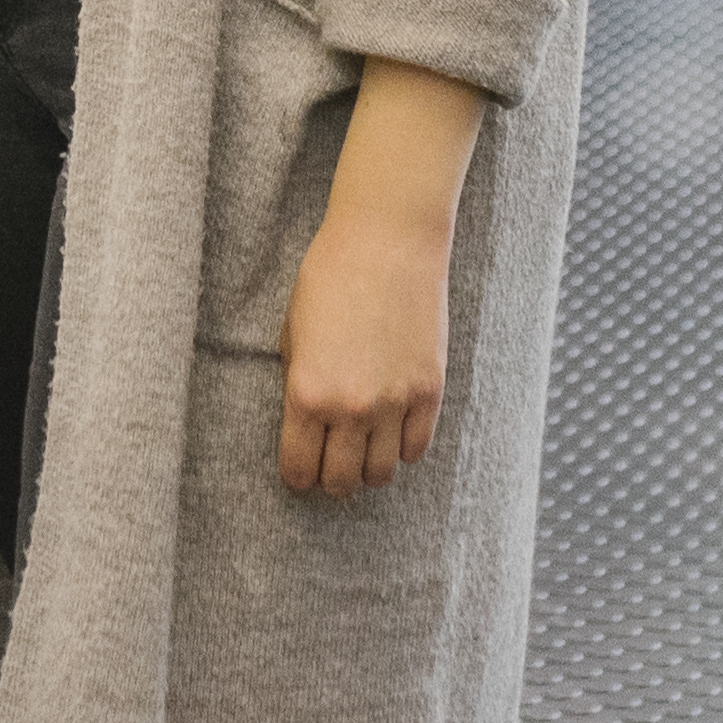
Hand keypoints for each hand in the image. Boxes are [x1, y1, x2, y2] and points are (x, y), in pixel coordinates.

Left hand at [278, 201, 449, 496]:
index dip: (298, 476)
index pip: (299, 471)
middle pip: (341, 482)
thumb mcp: (292, 332)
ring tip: (364, 450)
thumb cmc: (330, 276)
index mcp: (306, 394)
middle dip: (332, 480)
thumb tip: (306, 425)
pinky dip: (403, 448)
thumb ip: (297, 384)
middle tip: (332, 466)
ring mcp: (394, 402)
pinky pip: (417, 448)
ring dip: (369, 469)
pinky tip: (394, 432)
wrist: (387, 240)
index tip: (301, 471)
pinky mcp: (429, 390)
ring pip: (382, 473)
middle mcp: (350, 408)